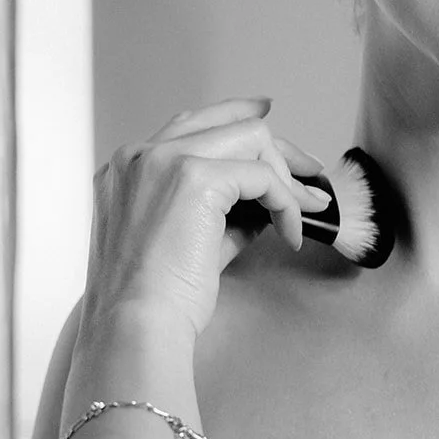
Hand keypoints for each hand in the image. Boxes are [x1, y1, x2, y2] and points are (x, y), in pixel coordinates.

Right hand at [80, 97, 330, 341]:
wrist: (136, 325)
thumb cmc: (154, 299)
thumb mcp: (188, 240)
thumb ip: (223, 211)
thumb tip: (268, 201)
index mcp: (127, 170)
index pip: (190, 123)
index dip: (234, 113)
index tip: (266, 112)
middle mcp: (140, 156)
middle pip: (227, 124)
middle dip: (278, 149)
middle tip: (311, 175)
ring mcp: (164, 161)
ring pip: (250, 139)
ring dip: (286, 177)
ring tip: (304, 210)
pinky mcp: (194, 178)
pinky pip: (263, 176)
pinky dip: (286, 203)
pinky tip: (288, 233)